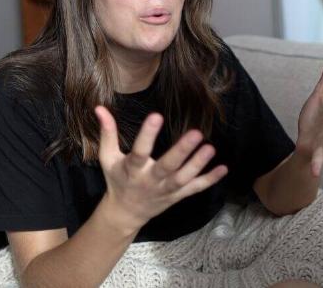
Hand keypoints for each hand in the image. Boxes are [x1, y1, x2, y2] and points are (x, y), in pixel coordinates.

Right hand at [94, 106, 227, 232]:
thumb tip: (99, 108)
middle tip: (196, 133)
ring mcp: (165, 190)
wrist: (125, 214)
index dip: (147, 135)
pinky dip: (209, 180)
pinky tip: (223, 169)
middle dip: (181, 152)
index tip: (156, 115)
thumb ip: (107, 133)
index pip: (139, 151)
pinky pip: (195, 189)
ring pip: (183, 179)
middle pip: (167, 167)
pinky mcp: (177, 196)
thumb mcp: (108, 157)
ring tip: (210, 148)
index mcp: (132, 170)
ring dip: (198, 165)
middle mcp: (150, 181)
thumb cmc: (117, 180)